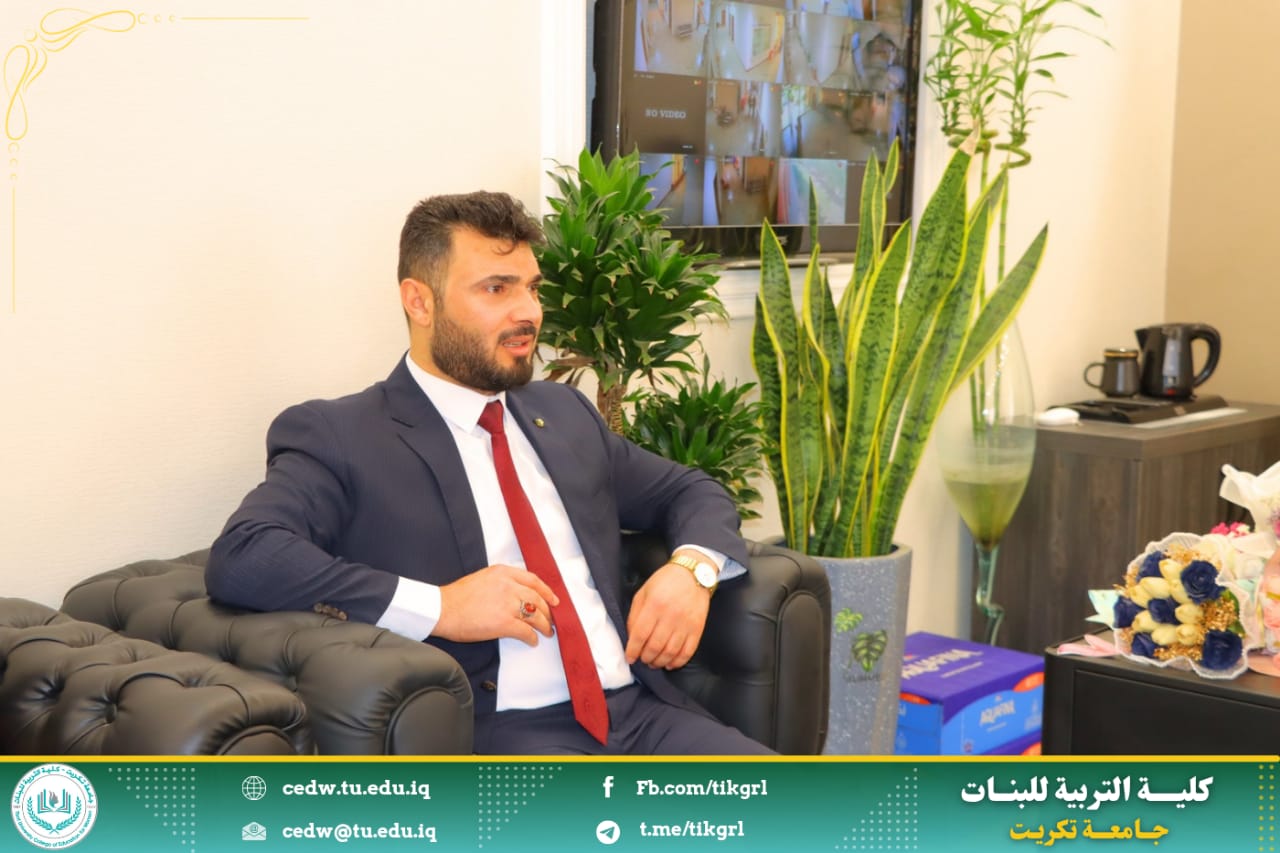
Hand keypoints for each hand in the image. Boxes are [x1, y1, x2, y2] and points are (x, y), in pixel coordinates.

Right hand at [436, 564, 558, 645]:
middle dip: (548, 611)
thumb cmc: (456, 598)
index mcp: (502, 573)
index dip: (547, 591)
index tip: (554, 599)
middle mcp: (508, 585)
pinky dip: (532, 637)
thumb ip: (501, 583)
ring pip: (536, 615)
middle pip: (538, 598)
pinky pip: (526, 631)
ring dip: (544, 625)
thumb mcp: (482, 578)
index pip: (533, 580)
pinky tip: (532, 641)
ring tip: (547, 632)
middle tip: (551, 620)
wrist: (441, 609)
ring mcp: (507, 604)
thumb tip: (515, 594)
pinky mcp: (504, 623)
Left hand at [625, 562, 710, 669]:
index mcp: (654, 605)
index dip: (633, 650)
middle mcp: (670, 616)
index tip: (630, 658)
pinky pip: (687, 651)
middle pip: (655, 647)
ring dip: (659, 662)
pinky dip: (677, 662)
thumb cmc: (665, 582)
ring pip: (670, 652)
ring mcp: (685, 623)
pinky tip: (670, 663)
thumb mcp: (643, 593)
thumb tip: (632, 638)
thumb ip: (635, 615)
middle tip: (642, 659)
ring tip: (654, 662)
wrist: (693, 574)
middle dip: (646, 658)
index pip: (640, 635)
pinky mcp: (697, 628)